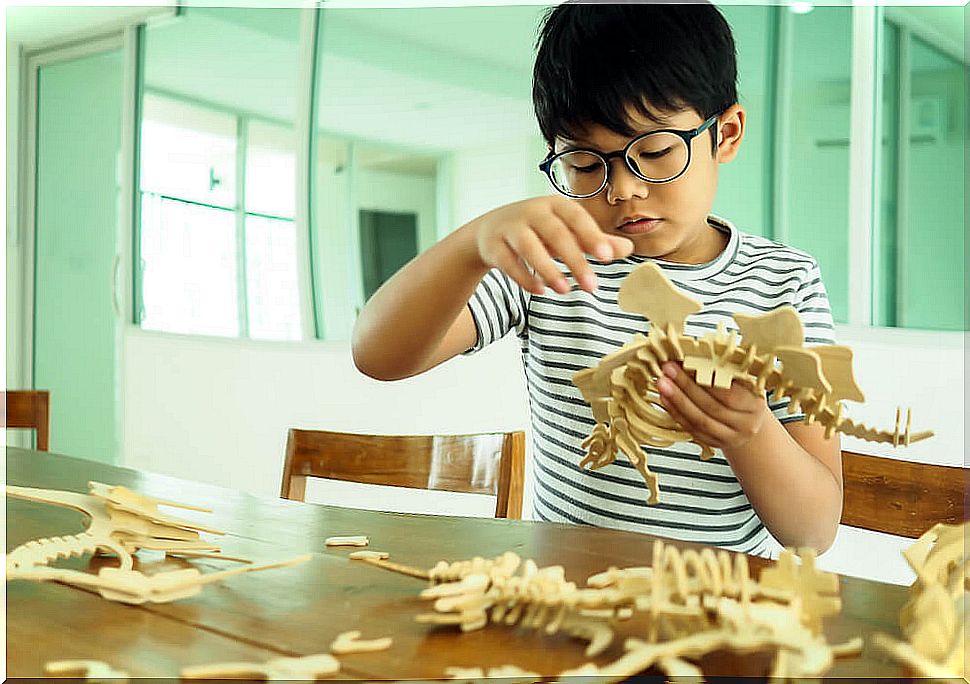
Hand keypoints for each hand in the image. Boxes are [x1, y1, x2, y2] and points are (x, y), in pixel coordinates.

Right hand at [471, 196, 633, 294]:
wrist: (490, 229)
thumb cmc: (537, 229)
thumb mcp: (566, 230)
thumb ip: (595, 240)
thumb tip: (628, 248)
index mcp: (555, 204)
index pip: (576, 217)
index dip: (592, 236)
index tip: (608, 257)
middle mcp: (532, 211)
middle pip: (555, 233)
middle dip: (575, 260)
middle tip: (592, 287)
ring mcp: (510, 227)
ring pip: (528, 247)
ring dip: (548, 269)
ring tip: (564, 290)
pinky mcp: (493, 245)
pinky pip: (509, 262)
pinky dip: (524, 277)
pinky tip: (540, 290)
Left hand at [657, 361, 769, 449]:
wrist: (750, 422)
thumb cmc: (745, 395)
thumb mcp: (744, 381)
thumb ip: (726, 370)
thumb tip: (696, 353)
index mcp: (754, 406)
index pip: (729, 395)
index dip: (706, 379)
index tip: (687, 362)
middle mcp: (744, 425)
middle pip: (711, 407)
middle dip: (686, 387)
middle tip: (668, 370)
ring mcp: (729, 437)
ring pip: (699, 420)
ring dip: (677, 400)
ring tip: (662, 383)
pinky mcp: (712, 443)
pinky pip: (691, 428)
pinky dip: (675, 412)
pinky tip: (665, 398)